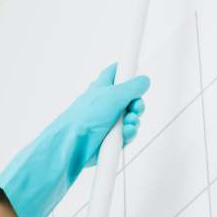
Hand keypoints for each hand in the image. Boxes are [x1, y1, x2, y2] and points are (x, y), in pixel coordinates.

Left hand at [0, 63, 150, 216]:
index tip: (137, 72)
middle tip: (135, 107)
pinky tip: (124, 135)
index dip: (127, 71)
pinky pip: (126, 134)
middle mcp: (104, 103)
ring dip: (133, 121)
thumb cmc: (84, 118)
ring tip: (127, 123)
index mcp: (102, 87)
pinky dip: (128, 134)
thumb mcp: (113, 95)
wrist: (72, 145)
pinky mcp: (109, 138)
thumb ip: (132, 86)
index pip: (115, 72)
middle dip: (137, 104)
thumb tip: (144, 80)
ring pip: (130, 118)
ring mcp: (107, 121)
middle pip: (130, 99)